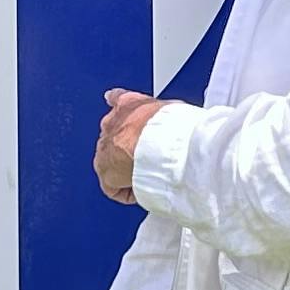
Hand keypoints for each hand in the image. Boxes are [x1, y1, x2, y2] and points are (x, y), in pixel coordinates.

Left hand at [96, 89, 165, 203]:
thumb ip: (170, 114)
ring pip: (112, 162)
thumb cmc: (170, 124)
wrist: (159, 140)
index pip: (117, 99)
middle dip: (126, 148)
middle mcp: (112, 122)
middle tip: (147, 159)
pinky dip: (126, 191)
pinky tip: (141, 191)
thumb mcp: (173, 109)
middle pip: (113, 136)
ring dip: (126, 170)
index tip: (111, 99)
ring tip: (147, 176)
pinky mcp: (105, 170)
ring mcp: (105, 146)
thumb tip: (183, 121)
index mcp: (129, 103)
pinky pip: (113, 186)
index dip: (115, 102)